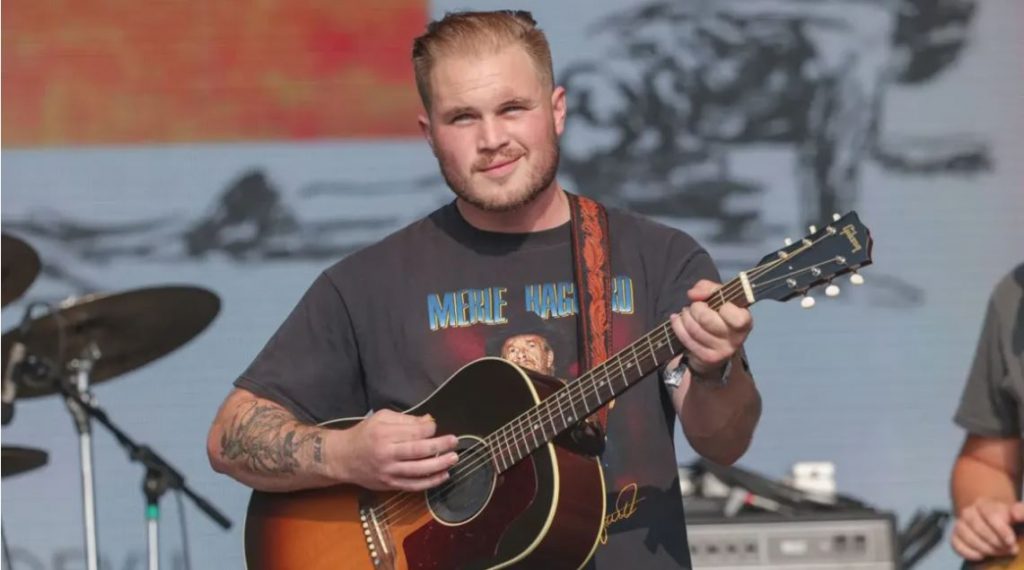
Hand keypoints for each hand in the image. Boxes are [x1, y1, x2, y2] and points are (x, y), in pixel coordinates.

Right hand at [333, 409, 458, 491]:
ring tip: (453, 459)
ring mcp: (389, 471)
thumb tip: (429, 421)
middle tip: (455, 442)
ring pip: (419, 471)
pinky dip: (430, 482)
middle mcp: (387, 453)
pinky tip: (443, 476)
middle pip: (419, 451)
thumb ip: (406, 419)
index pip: (414, 432)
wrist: (342, 458)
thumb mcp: (381, 418)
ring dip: (439, 465)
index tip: (435, 427)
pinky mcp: (390, 484)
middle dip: (440, 446)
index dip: (429, 429)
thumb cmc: (364, 434)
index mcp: (384, 434)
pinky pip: (414, 486)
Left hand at [669, 279, 752, 375]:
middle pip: (707, 320)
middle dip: (695, 308)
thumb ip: (707, 288)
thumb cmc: (719, 315)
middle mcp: (736, 338)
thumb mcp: (718, 296)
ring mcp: (722, 351)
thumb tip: (693, 294)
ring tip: (686, 312)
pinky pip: (687, 339)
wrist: (716, 346)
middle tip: (694, 306)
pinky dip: (678, 326)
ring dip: (685, 317)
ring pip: (695, 330)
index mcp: (745, 321)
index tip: (714, 303)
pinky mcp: (708, 358)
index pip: (737, 317)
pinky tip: (677, 319)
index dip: (723, 307)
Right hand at [952, 498, 1023, 560]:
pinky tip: (982, 555)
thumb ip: (1020, 511)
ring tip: (999, 552)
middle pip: (978, 527)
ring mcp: (959, 524)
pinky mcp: (954, 536)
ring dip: (985, 548)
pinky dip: (970, 553)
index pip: (990, 515)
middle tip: (1009, 549)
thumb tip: (1017, 515)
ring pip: (968, 537)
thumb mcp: (1015, 513)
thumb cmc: (1005, 519)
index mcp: (983, 503)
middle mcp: (968, 512)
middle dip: (996, 542)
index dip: (1001, 530)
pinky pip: (957, 545)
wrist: (991, 522)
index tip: (1011, 542)